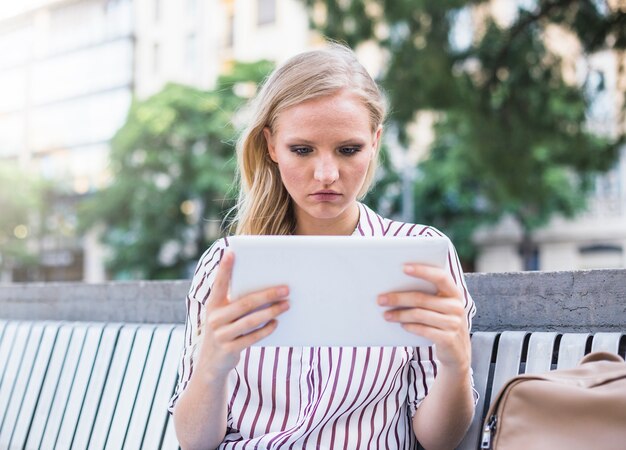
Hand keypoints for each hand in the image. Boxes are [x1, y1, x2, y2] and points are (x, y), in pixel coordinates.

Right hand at [198, 251, 289, 376]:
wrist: (211, 363)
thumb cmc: (224, 330)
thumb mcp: (223, 314)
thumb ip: (236, 301)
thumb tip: (266, 286)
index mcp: (212, 305)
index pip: (219, 284)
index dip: (224, 268)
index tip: (231, 252)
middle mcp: (214, 318)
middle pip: (245, 303)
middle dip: (268, 294)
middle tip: (286, 288)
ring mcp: (221, 335)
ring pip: (251, 320)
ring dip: (272, 311)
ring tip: (287, 304)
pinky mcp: (230, 350)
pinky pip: (253, 337)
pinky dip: (266, 329)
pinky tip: (276, 322)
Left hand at [378, 263, 470, 372]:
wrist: (457, 351)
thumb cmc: (442, 322)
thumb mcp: (440, 306)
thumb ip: (427, 295)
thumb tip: (395, 287)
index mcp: (454, 293)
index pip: (441, 277)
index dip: (423, 271)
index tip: (403, 268)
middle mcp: (456, 306)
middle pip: (422, 298)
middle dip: (399, 298)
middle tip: (381, 299)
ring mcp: (454, 323)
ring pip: (419, 315)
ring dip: (399, 315)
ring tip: (386, 315)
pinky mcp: (448, 339)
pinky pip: (424, 330)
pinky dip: (410, 327)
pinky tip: (401, 325)